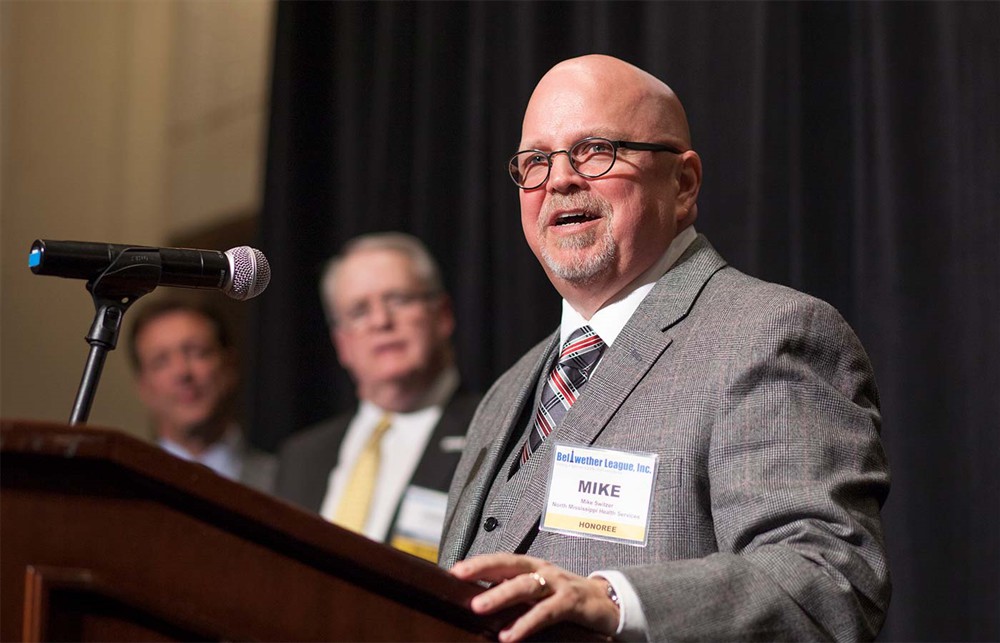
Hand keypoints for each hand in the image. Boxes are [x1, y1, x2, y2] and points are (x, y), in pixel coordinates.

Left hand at [450, 553, 619, 641]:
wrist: (608, 602)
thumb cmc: (567, 597)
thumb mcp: (540, 592)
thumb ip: (515, 592)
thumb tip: (481, 600)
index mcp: (532, 566)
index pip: (501, 560)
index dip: (478, 563)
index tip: (454, 570)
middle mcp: (542, 570)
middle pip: (509, 566)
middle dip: (482, 569)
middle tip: (459, 577)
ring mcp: (557, 584)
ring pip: (525, 586)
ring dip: (500, 595)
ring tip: (479, 607)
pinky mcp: (571, 602)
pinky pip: (545, 612)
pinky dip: (526, 623)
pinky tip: (510, 635)